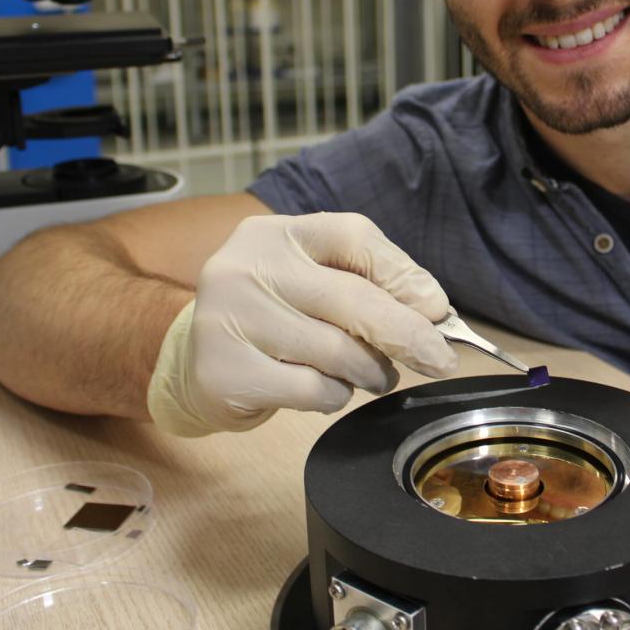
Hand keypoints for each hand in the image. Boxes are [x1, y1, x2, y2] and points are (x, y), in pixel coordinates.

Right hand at [147, 212, 457, 435]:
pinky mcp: (223, 370)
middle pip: (352, 299)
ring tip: (370, 375)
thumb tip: (433, 311)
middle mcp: (246, 266)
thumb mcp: (316, 282)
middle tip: (439, 359)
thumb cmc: (274, 317)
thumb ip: (371, 284)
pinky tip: (326, 389)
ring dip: (370, 372)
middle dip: (407, 334)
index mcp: (278, 233)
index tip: (436, 308)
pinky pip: (312, 390)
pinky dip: (335, 396)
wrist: (190, 360)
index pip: (354, 237)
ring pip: (337, 352)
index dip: (404, 274)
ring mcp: (229, 317)